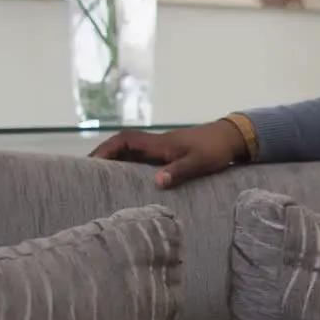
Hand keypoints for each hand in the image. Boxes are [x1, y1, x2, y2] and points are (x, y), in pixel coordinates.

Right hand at [88, 120, 247, 188]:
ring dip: (116, 161)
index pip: (125, 140)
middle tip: (88, 174)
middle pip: (123, 145)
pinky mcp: (170, 154)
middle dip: (104, 156)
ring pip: (132, 152)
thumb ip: (179, 171)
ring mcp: (163, 148)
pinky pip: (143, 158)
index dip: (106, 149)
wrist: (231, 138)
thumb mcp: (199, 162)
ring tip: (101, 180)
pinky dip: (131, 165)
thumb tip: (157, 181)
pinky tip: (129, 180)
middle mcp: (157, 144)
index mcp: (160, 144)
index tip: (91, 162)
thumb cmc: (215, 149)